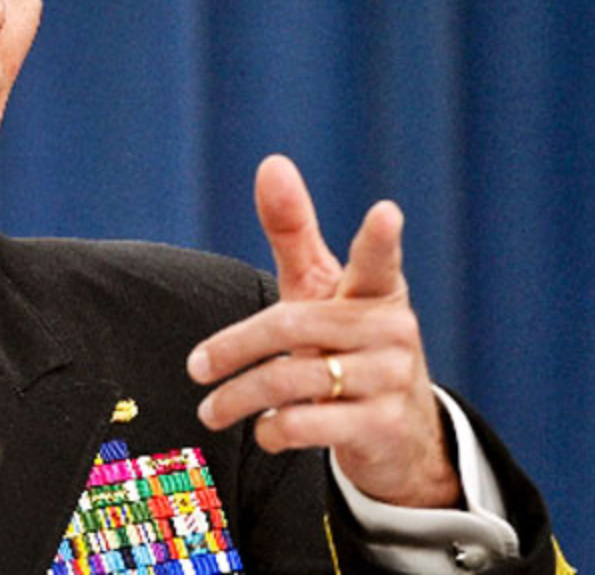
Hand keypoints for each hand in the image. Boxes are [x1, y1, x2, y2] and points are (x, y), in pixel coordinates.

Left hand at [186, 155, 459, 507]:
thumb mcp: (321, 288)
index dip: (380, 238)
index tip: (386, 212)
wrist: (399, 432)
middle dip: (233, 349)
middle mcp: (392, 331)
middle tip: (195, 369)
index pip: (379, 260)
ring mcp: (393, 379)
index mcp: (378, 290)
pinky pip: (308, 425)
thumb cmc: (346, 340)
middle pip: (290, 328)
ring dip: (239, 398)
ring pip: (292, 381)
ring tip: (210, 409)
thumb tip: (272, 162)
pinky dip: (273, 429)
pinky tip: (264, 429)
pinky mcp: (383, 426)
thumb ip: (294, 230)